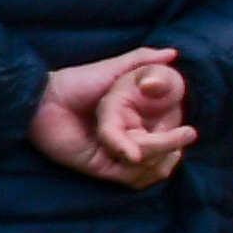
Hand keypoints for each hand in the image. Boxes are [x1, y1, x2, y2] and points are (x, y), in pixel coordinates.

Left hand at [26, 49, 193, 184]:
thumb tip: (173, 53)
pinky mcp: (104, 168)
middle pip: (165, 155)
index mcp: (136, 120)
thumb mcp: (114, 69)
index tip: (187, 128)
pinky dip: (141, 169)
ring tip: (153, 142)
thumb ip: (142, 60)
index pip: (169, 135)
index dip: (179, 134)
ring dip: (158, 157)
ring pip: (153, 169)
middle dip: (173, 146)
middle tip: (184, 135)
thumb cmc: (78, 82)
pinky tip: (137, 153)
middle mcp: (130, 140)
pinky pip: (132, 178)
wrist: (45, 100)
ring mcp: (118, 156)